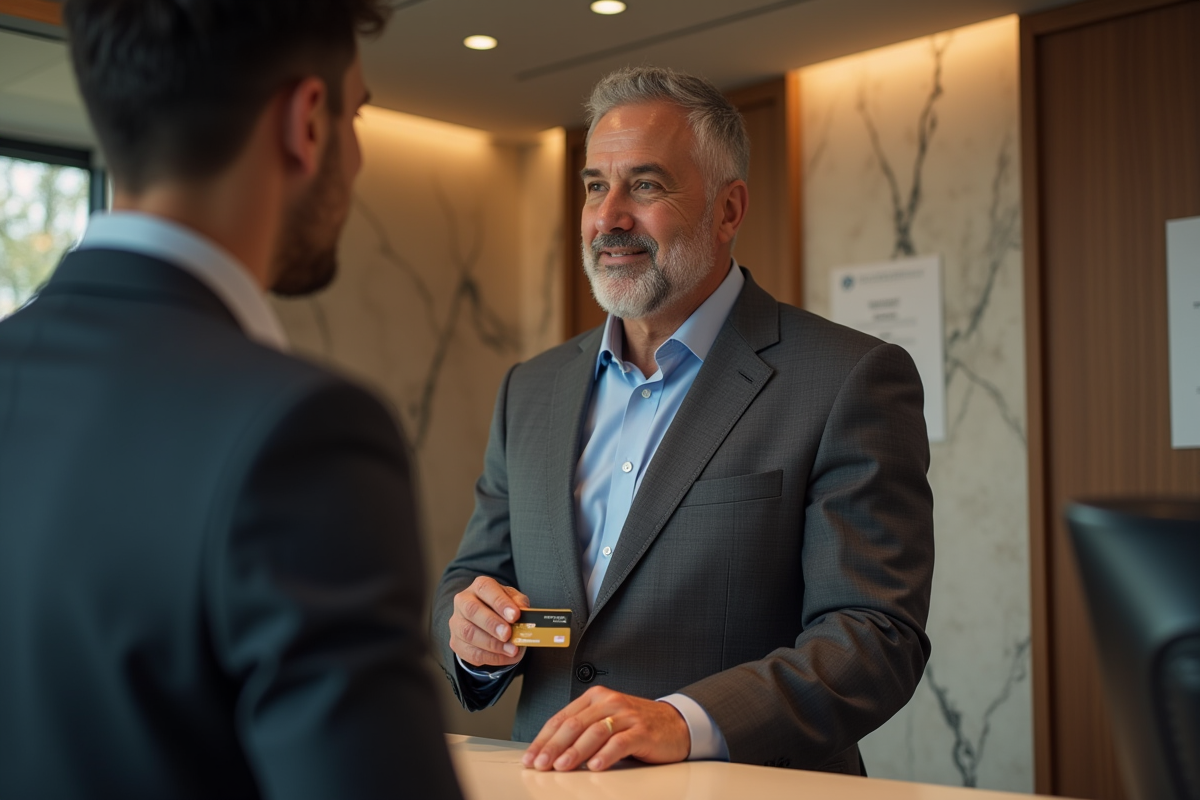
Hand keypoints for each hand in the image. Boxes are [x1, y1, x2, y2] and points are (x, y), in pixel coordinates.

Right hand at [448, 576, 529, 668]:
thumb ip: (518, 603)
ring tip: (511, 649)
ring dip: (492, 644)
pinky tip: (504, 656)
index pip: (486, 589)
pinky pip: (470, 652)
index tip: (515, 615)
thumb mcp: (513, 599)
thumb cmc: (501, 607)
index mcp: (479, 586)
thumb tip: (524, 613)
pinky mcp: (456, 642)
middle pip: (472, 610)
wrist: (486, 619)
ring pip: (469, 633)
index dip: (500, 603)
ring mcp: (457, 623)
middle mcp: (463, 601)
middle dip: (492, 624)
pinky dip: (490, 657)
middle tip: (508, 634)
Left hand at [521, 686, 689, 771]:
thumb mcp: (606, 721)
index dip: (544, 739)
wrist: (677, 724)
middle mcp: (609, 702)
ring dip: (575, 751)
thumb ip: (583, 731)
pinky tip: (594, 766)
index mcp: (595, 697)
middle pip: (575, 724)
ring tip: (562, 766)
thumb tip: (551, 753)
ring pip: (594, 732)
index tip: (531, 757)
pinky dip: (605, 755)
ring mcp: (626, 715)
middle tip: (541, 764)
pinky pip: (620, 742)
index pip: (562, 718)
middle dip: (553, 746)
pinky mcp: (642, 730)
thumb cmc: (637, 725)